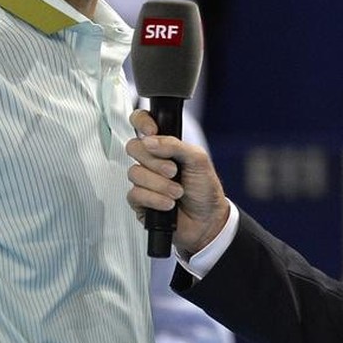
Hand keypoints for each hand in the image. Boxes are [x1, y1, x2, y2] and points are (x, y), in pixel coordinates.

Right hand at [125, 109, 228, 254]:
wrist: (208, 221)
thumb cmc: (204, 189)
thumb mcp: (198, 160)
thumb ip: (176, 145)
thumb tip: (149, 140)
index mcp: (164, 146)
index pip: (141, 123)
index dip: (141, 122)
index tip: (151, 131)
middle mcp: (151, 161)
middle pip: (133, 147)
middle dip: (155, 161)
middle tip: (174, 171)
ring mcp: (143, 181)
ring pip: (135, 173)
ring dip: (160, 184)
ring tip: (178, 192)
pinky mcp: (139, 201)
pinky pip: (135, 194)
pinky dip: (155, 199)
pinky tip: (169, 205)